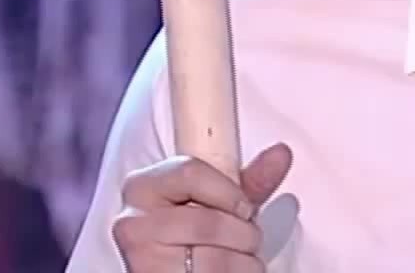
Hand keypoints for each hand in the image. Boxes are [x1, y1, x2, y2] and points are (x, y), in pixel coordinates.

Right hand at [113, 143, 292, 271]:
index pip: (190, 173)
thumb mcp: (219, 200)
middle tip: (241, 240)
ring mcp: (141, 259)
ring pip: (217, 261)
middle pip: (210, 222)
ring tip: (235, 259)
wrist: (175, 269)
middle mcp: (133, 223)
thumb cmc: (196, 233)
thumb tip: (281, 153)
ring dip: (244, 262)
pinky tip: (229, 272)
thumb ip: (250, 179)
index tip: (243, 207)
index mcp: (143, 187)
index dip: (230, 193)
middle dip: (243, 234)